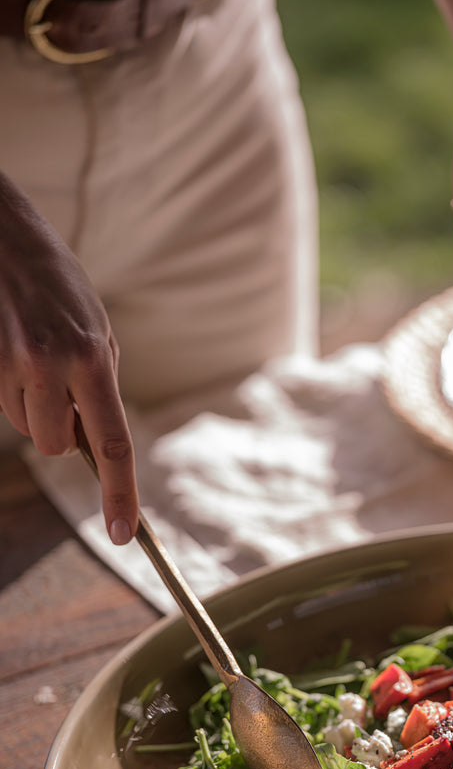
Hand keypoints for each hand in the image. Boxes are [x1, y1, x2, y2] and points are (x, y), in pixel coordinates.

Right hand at [0, 175, 137, 543]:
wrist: (0, 233)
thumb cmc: (56, 282)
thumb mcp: (95, 328)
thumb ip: (97, 384)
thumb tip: (91, 443)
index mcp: (92, 357)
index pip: (112, 445)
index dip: (119, 494)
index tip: (125, 535)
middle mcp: (50, 364)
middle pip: (54, 445)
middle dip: (58, 430)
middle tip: (58, 387)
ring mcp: (9, 364)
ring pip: (24, 426)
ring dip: (31, 406)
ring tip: (31, 354)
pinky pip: (1, 402)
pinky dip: (9, 388)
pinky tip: (11, 347)